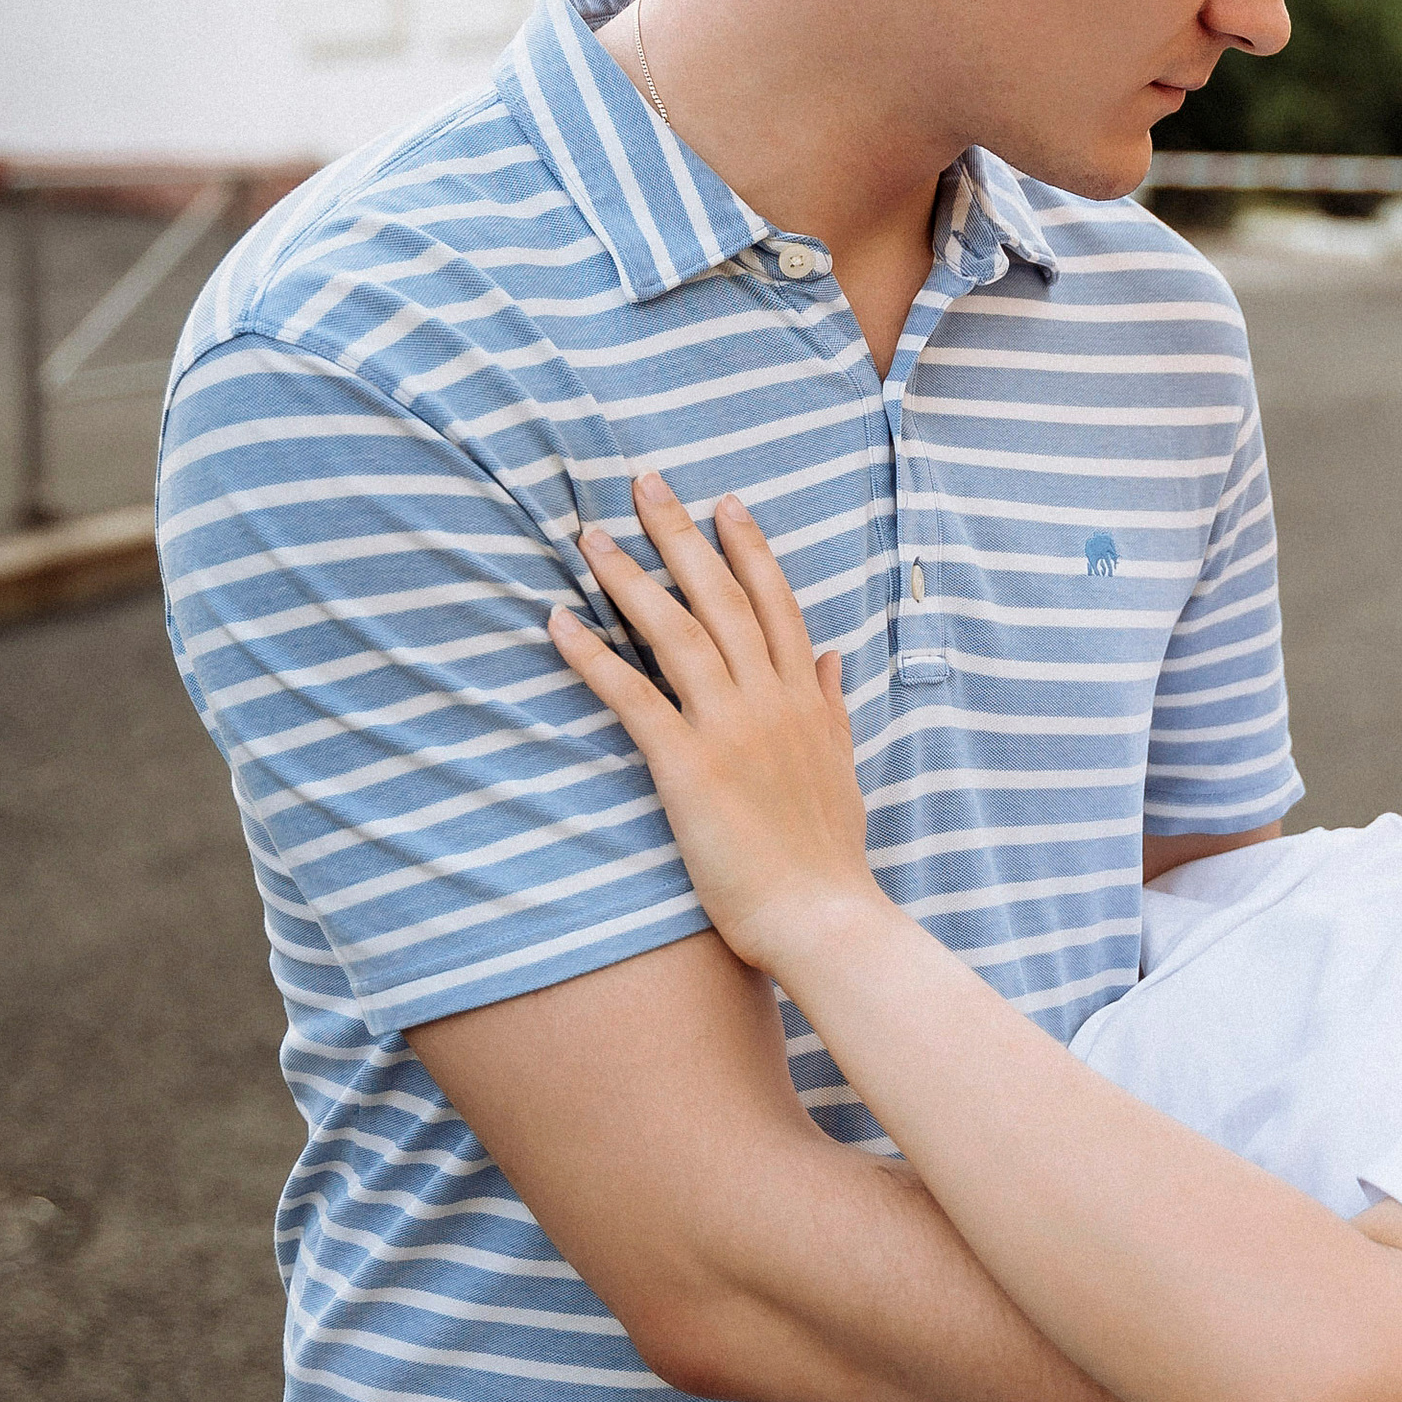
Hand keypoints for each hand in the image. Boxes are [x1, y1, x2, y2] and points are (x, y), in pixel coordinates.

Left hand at [549, 476, 874, 973]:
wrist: (824, 918)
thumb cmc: (828, 859)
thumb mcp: (842, 770)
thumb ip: (832, 709)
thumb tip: (834, 659)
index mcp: (806, 700)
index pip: (775, 604)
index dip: (749, 549)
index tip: (726, 503)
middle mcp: (770, 700)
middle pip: (720, 597)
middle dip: (680, 535)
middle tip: (644, 483)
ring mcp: (730, 729)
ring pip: (676, 631)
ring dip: (628, 578)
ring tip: (590, 537)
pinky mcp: (688, 766)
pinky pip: (632, 696)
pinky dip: (593, 655)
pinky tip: (559, 623)